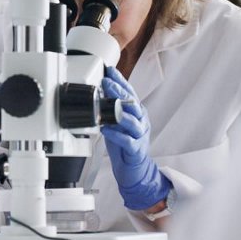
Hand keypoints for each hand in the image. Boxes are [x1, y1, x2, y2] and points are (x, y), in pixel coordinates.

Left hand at [100, 66, 171, 210]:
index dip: (120, 80)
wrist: (134, 169)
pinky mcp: (136, 149)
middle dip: (119, 92)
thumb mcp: (117, 122)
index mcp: (137, 112)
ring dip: (118, 112)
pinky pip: (127, 140)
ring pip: (132, 120)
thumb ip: (111, 108)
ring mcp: (140, 135)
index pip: (130, 92)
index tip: (110, 70)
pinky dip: (116, 134)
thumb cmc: (124, 145)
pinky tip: (106, 130)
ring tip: (107, 104)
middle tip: (107, 83)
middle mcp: (141, 121)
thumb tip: (99, 92)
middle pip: (132, 103)